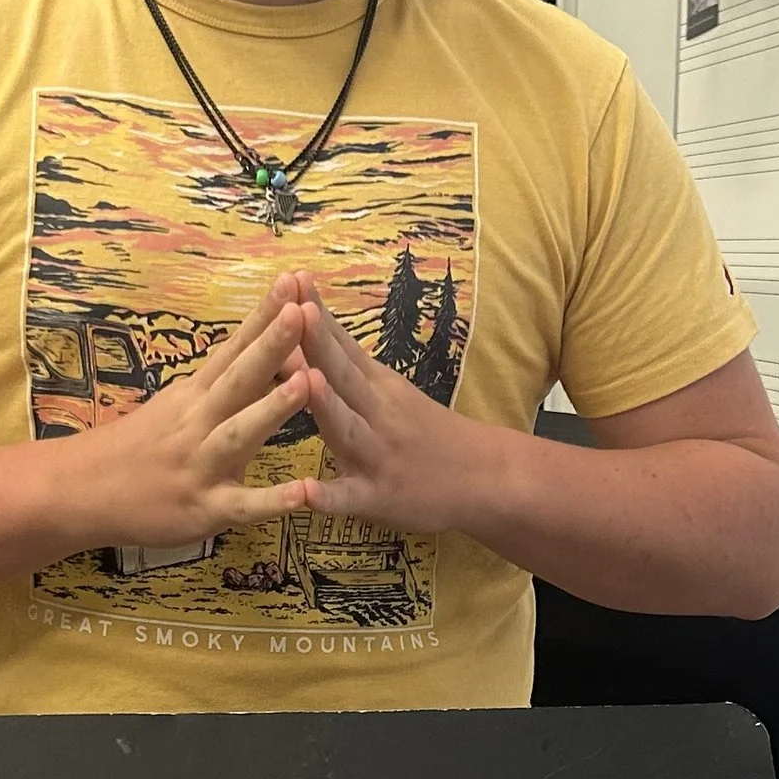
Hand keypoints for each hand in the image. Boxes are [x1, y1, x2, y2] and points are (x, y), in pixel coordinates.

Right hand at [54, 275, 310, 551]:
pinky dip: (272, 501)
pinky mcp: (204, 509)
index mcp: (196, 394)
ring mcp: (201, 464)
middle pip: (239, 378)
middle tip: (303, 310)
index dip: (264, 315)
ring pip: (240, 433)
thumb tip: (271, 353)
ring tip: (309, 382)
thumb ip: (225, 385)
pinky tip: (304, 493)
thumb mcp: (178, 405)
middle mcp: (198, 421)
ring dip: (273, 407)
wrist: (79, 492)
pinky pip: (242, 505)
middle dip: (272, 344)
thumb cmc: (139, 447)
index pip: (235, 347)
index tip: (293, 280)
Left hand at [278, 281, 498, 532]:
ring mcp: (378, 456)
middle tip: (291, 310)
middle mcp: (378, 414)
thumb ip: (347, 366)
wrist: (486, 477)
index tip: (291, 280)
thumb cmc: (429, 433)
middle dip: (317, 343)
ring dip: (327, 404)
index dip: (317, 315)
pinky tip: (306, 493)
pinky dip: (328, 497)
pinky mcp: (378, 499)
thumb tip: (302, 331)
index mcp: (379, 386)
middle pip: (344, 375)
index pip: (344, 344)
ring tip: (304, 380)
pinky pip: (350, 499)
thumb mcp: (390, 391)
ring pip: (348, 428)